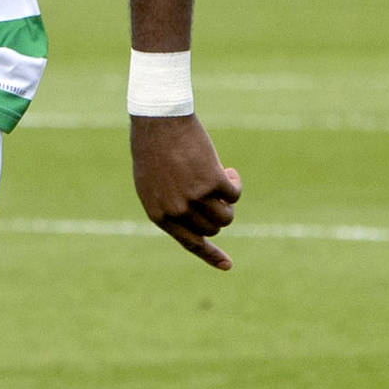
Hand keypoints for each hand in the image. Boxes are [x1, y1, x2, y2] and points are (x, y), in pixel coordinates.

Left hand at [130, 115, 242, 271]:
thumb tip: (197, 222)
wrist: (159, 123)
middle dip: (218, 214)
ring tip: (221, 180)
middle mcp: (177, 211)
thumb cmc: (155, 151)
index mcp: (159, 214)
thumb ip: (171, 206)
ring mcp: (195, 198)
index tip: (229, 265)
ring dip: (229, 202)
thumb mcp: (153, 185)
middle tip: (215, 194)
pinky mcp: (213, 182)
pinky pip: (234, 194)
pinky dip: (235, 184)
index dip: (211, 255)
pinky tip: (228, 170)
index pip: (190, 243)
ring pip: (226, 215)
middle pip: (212, 228)